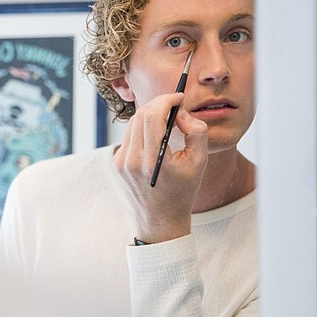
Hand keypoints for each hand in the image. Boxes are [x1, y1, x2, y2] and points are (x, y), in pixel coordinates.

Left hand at [113, 92, 207, 242]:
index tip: (178, 97)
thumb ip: (196, 132)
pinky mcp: (117, 163)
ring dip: (150, 115)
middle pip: (140, 115)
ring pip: (132, 123)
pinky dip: (142, 128)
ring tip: (167, 119)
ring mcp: (121, 162)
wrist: (160, 219)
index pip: (152, 115)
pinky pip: (129, 135)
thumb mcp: (199, 162)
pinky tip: (156, 134)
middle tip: (174, 104)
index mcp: (152, 160)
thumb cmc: (182, 191)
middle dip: (158, 104)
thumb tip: (180, 114)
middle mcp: (132, 160)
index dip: (166, 100)